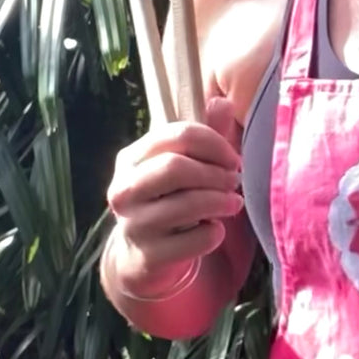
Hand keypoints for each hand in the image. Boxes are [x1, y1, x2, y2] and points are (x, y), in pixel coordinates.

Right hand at [105, 95, 243, 296]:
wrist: (145, 257)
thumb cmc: (170, 201)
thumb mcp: (182, 166)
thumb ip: (203, 136)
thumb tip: (223, 101)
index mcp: (130, 159)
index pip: (177, 135)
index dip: (214, 143)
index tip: (233, 158)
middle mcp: (124, 189)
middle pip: (176, 167)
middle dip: (215, 173)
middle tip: (234, 182)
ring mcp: (133, 225)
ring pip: (187, 204)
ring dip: (221, 202)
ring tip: (234, 203)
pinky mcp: (149, 256)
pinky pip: (196, 239)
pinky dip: (215, 233)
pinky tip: (213, 230)